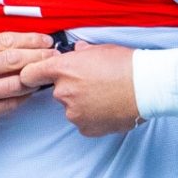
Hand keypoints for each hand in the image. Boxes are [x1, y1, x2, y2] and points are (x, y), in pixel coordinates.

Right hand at [0, 32, 54, 139]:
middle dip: (39, 57)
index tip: (45, 41)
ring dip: (35, 79)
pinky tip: (31, 92)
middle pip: (13, 61)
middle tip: (55, 56)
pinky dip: (23, 98)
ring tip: (47, 74)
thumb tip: (17, 42)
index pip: (5, 41)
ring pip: (14, 85)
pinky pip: (7, 106)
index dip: (30, 40)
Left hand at [20, 41, 139, 136]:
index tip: (36, 77)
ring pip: (72, 107)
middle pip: (58, 91)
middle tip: (94, 82)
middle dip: (72, 87)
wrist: (148, 86)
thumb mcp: (100, 49)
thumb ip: (81, 53)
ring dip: (83, 103)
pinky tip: (109, 107)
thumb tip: (77, 53)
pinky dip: (93, 116)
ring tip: (106, 95)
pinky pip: (84, 121)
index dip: (33, 75)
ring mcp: (74, 113)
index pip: (30, 74)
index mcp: (63, 69)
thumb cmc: (127, 64)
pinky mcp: (86, 128)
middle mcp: (64, 92)